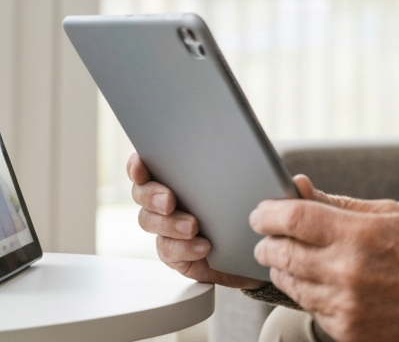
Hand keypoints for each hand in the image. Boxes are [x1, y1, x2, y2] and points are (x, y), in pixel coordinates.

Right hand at [127, 152, 266, 288]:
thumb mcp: (247, 176)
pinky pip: (169, 251)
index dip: (137, 165)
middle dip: (152, 195)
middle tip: (170, 200)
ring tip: (192, 226)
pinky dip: (184, 248)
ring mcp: (167, 228)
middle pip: (142, 194)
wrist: (260, 242)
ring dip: (169, 224)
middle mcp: (165, 200)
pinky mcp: (176, 254)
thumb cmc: (250, 201)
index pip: (146, 167)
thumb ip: (235, 160)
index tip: (141, 164)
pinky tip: (203, 246)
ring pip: (151, 223)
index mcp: (177, 176)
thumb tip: (239, 143)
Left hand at [250, 178, 398, 341]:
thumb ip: (339, 205)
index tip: (260, 212)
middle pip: (282, 254)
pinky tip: (319, 283)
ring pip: (290, 284)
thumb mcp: (389, 214)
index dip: (268, 213)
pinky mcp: (348, 331)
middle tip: (268, 237)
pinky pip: (311, 309)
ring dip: (283, 268)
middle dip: (268, 243)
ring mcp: (346, 306)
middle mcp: (348, 272)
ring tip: (290, 259)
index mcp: (360, 235)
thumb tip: (300, 189)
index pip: (294, 219)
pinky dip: (308, 294)